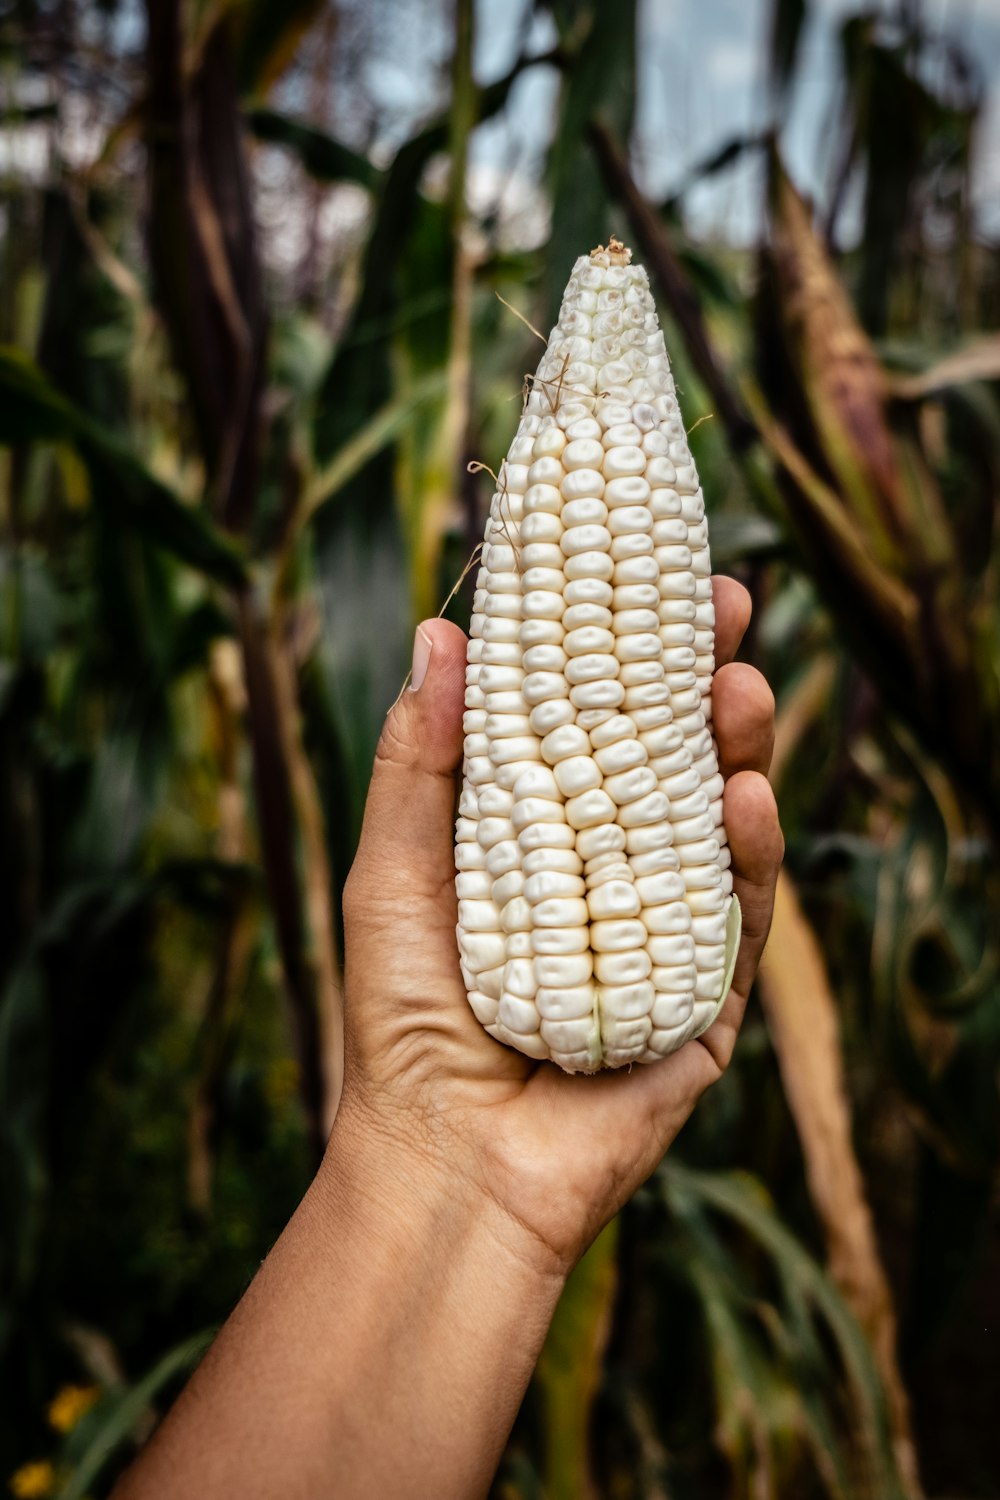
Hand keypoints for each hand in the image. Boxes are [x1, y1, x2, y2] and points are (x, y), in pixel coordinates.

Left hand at [337, 576, 782, 1275]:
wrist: (445, 1159)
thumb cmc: (405, 1016)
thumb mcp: (394, 870)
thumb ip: (421, 760)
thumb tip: (440, 631)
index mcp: (540, 834)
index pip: (593, 725)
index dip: (621, 651)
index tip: (642, 576)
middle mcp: (608, 871)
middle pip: (668, 759)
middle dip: (698, 681)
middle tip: (718, 608)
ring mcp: (662, 930)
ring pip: (717, 823)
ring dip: (737, 747)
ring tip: (739, 688)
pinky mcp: (706, 995)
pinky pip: (740, 914)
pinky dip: (749, 854)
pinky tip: (744, 795)